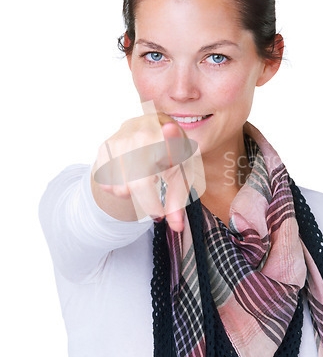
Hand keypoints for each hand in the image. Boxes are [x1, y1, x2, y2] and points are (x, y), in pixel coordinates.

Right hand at [91, 112, 195, 231]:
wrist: (153, 128)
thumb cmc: (171, 156)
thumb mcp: (182, 176)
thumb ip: (178, 202)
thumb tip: (176, 228)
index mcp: (170, 138)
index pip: (171, 137)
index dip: (171, 136)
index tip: (170, 130)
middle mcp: (144, 134)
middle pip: (139, 185)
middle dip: (146, 200)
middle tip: (154, 186)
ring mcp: (121, 140)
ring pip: (119, 188)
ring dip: (130, 192)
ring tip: (141, 177)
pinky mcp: (105, 147)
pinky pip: (106, 184)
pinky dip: (116, 187)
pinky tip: (128, 174)